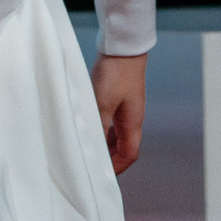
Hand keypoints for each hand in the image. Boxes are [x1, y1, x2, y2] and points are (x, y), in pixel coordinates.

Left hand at [91, 52, 147, 174]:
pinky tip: (90, 126)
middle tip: (90, 163)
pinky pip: (113, 122)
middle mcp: (133, 117)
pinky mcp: (121, 98)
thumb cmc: (116, 73)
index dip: (115, 168)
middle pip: (125, 147)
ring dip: (105, 144)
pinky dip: (103, 130)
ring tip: (87, 147)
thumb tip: (92, 150)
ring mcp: (128, 107)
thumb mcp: (102, 103)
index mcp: (133, 122)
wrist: (124, 46)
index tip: (98, 174)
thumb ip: (98, 128)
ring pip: (118, 135)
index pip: (129, 155)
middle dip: (109, 159)